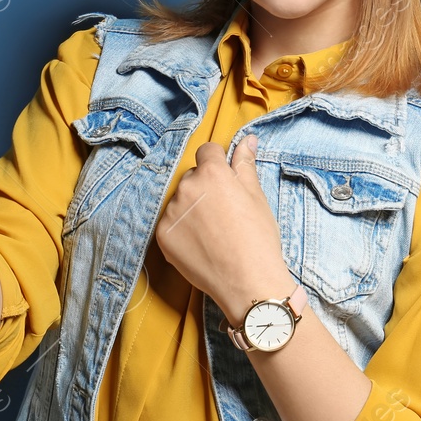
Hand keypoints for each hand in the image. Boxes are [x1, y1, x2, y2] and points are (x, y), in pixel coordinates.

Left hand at [154, 135, 288, 314]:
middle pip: (193, 177)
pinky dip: (182, 229)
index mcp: (212, 173)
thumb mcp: (256, 196)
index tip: (226, 182)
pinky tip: (201, 243)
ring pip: (180, 200)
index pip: (207, 152)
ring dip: (191, 208)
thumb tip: (247, 140)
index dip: (219, 164)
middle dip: (205, 188)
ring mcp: (171, 212)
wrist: (247, 281)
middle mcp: (187, 187)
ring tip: (213, 231)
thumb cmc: (258, 238)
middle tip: (224, 212)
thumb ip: (245, 164)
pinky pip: (170, 222)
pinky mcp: (162, 235)